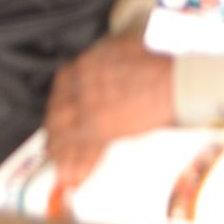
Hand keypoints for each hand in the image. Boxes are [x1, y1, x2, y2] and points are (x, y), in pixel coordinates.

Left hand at [44, 38, 174, 194]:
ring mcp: (87, 106)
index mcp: (88, 63)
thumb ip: (109, 60)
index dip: (58, 101)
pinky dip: (75, 162)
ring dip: (61, 151)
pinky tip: (72, 174)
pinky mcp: (98, 127)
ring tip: (60, 166)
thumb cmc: (158, 64)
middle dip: (54, 129)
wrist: (171, 82)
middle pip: (58, 110)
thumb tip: (109, 66)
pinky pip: (81, 147)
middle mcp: (81, 84)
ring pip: (64, 132)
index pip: (63, 84)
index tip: (58, 110)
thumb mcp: (125, 50)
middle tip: (53, 143)